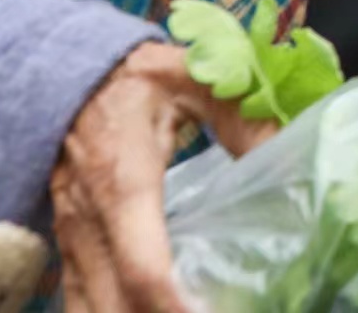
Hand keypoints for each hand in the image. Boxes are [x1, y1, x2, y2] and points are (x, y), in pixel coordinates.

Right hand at [52, 43, 269, 312]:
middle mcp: (88, 218)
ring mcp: (70, 234)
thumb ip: (245, 119)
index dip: (173, 305)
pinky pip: (76, 297)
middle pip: (115, 304)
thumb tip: (292, 155)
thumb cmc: (139, 76)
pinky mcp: (65, 240)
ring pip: (88, 307)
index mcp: (123, 180)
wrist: (66, 69)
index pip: (143, 266)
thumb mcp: (198, 83)